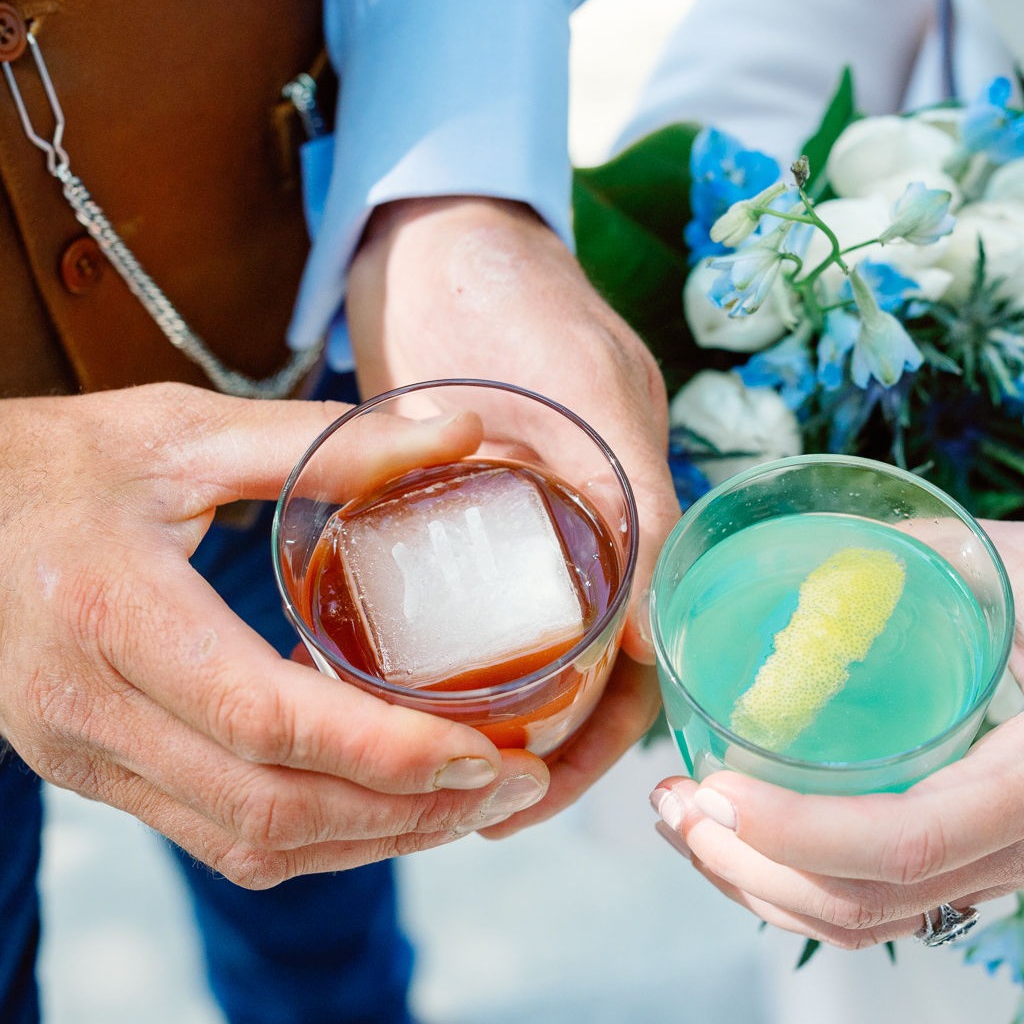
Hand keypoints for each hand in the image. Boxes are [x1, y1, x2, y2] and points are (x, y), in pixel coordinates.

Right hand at [0, 385, 548, 886]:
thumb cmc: (54, 466)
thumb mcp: (181, 429)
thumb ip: (323, 441)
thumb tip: (461, 432)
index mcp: (114, 614)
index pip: (265, 720)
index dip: (385, 752)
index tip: (487, 747)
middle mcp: (92, 710)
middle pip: (269, 809)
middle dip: (406, 814)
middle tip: (511, 786)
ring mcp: (86, 759)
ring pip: (248, 846)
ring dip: (371, 841)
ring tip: (469, 805)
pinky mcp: (92, 777)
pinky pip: (215, 839)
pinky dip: (313, 840)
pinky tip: (382, 803)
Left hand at [346, 196, 678, 822]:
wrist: (431, 222)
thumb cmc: (518, 291)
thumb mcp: (590, 397)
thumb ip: (634, 507)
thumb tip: (656, 646)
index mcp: (632, 516)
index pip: (636, 661)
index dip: (594, 740)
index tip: (526, 792)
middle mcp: (580, 534)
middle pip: (573, 673)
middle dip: (528, 747)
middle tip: (461, 801)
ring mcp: (514, 523)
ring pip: (508, 648)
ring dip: (473, 709)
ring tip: (411, 763)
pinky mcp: (448, 504)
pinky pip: (448, 600)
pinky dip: (419, 647)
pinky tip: (367, 677)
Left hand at [649, 520, 1023, 949]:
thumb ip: (948, 556)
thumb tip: (833, 551)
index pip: (904, 843)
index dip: (798, 832)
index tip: (714, 790)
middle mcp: (1023, 851)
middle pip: (861, 907)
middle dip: (746, 869)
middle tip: (671, 806)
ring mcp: (1006, 872)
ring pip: (865, 924)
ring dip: (760, 889)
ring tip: (686, 829)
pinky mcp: (991, 869)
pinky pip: (884, 909)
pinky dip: (800, 890)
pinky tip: (751, 844)